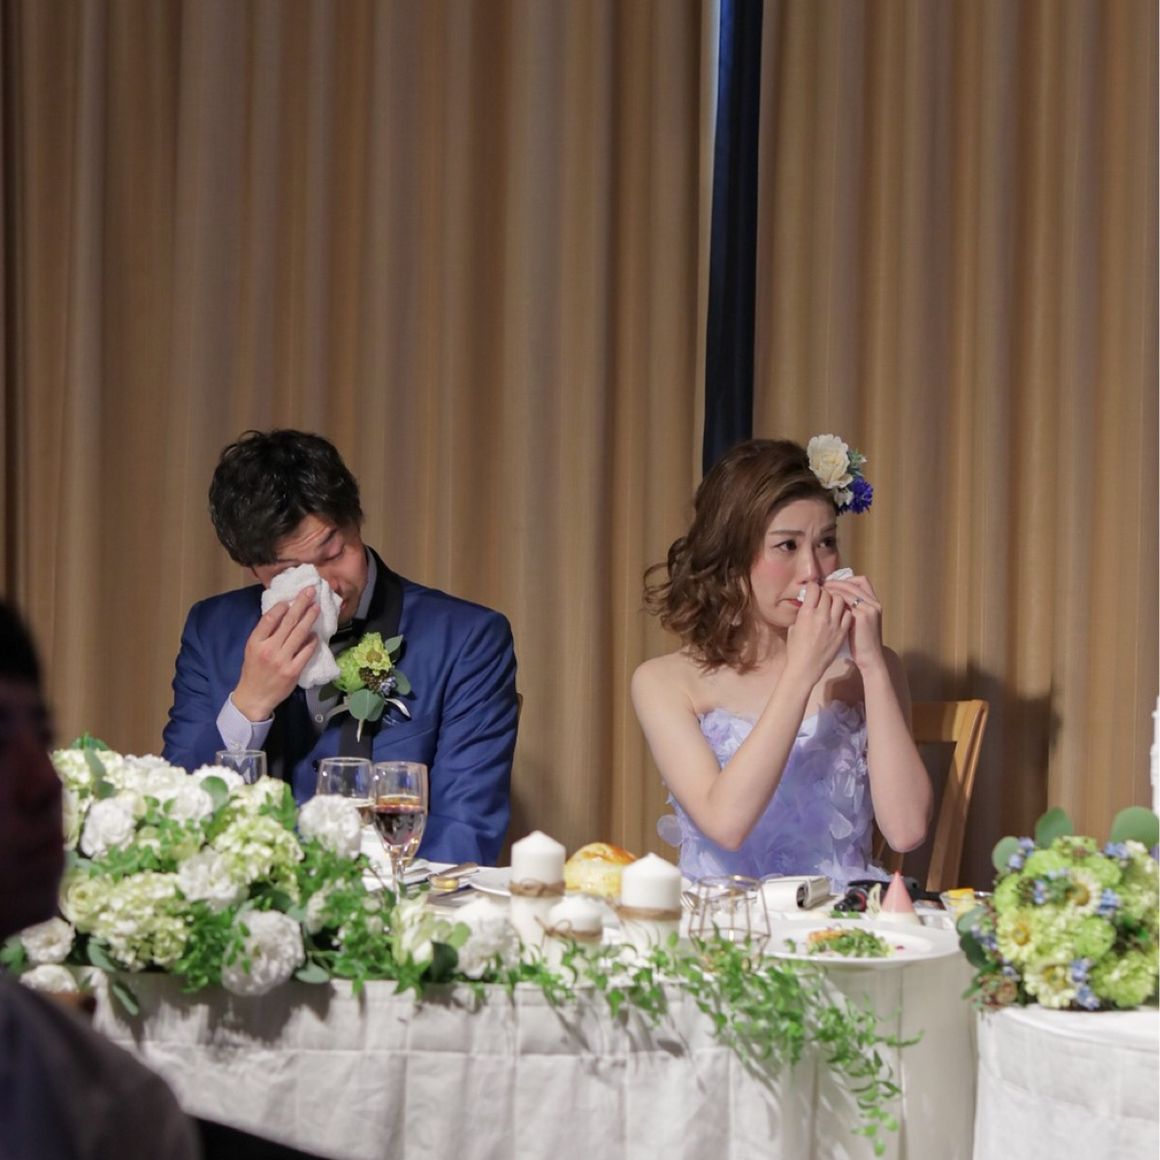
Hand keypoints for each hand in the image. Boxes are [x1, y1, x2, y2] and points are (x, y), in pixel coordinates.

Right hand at [231, 588, 320, 721]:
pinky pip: (306, 651)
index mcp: (255, 642)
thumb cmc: (253, 670)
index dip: (282, 606)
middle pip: (288, 622)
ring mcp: (282, 660)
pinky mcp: (293, 671)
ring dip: (309, 618)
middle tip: (310, 591)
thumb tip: (282, 613)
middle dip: (301, 604)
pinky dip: (312, 641)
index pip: (270, 618)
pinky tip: (316, 633)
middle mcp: (269, 649)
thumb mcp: (252, 649)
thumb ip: (265, 633)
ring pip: (300, 634)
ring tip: (316, 607)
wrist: (254, 697)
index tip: (290, 599)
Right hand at [786, 585, 851, 684]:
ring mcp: (833, 624)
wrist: (806, 668)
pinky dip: (844, 611)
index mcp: (806, 613)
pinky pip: (847, 614)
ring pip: (840, 600)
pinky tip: (840, 614)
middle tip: (825, 594)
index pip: (814, 589)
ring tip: (833, 603)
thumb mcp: (793, 627)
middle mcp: (821, 616)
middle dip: (826, 591)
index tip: (814, 589)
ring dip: (837, 599)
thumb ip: (802, 614)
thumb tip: (807, 604)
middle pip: (828, 593)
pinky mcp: (842, 632)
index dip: (814, 587)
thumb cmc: (796, 649)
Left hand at [823, 575, 884, 671]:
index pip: (861, 581)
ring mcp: (869, 609)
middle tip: (822, 584)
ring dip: (833, 588)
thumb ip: (851, 609)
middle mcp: (873, 603)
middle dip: (836, 582)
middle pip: (854, 582)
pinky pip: (845, 601)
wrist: (869, 658)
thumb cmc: (860, 643)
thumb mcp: (859, 622)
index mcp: (874, 603)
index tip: (831, 582)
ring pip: (848, 590)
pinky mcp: (862, 616)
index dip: (845, 580)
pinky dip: (834, 599)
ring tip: (821, 590)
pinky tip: (824, 601)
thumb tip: (832, 598)